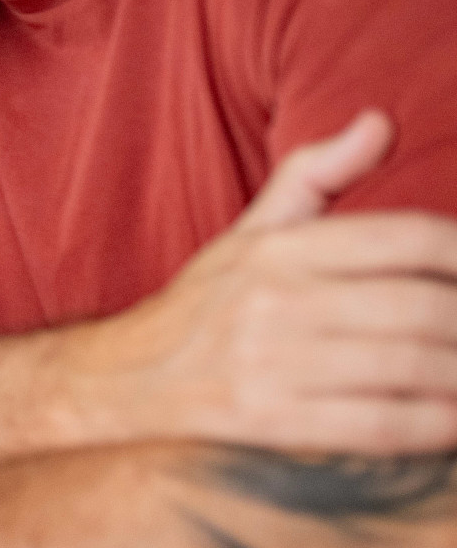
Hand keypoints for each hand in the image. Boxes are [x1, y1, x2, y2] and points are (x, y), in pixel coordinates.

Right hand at [98, 110, 456, 452]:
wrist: (123, 378)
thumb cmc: (209, 304)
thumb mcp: (253, 230)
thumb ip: (318, 171)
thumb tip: (382, 121)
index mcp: (280, 247)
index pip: (410, 237)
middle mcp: (274, 300)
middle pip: (423, 307)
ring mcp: (270, 363)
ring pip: (413, 369)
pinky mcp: (270, 422)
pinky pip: (382, 426)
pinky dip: (438, 425)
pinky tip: (453, 420)